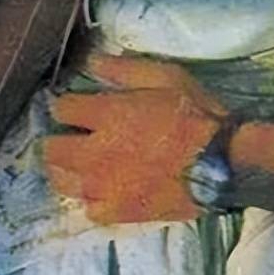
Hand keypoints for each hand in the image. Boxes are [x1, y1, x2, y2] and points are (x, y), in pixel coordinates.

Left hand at [42, 54, 227, 224]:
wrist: (222, 164)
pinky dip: (90, 196)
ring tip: (82, 163)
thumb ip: (125, 70)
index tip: (74, 105)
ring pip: (61, 181)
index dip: (65, 104)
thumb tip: (91, 61)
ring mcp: (103, 187)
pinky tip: (103, 188)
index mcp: (107, 115)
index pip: (62, 109)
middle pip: (51, 149)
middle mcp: (95, 153)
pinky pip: (86, 208)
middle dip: (57, 138)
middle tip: (72, 135)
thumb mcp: (167, 77)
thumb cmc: (197, 114)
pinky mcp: (116, 213)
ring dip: (66, 168)